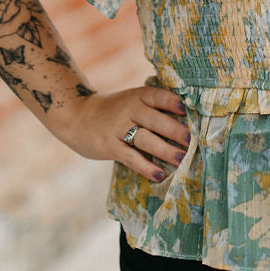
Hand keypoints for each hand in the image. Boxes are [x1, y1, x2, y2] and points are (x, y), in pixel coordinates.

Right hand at [51, 85, 191, 182]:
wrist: (77, 116)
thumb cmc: (115, 111)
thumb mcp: (132, 101)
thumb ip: (154, 108)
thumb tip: (187, 123)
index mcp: (139, 96)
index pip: (159, 96)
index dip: (173, 103)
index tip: (188, 111)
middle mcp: (130, 109)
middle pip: (156, 120)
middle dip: (176, 131)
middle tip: (192, 141)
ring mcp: (118, 128)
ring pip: (145, 139)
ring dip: (165, 150)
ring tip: (182, 159)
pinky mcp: (109, 146)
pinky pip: (130, 157)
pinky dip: (146, 167)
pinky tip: (159, 174)